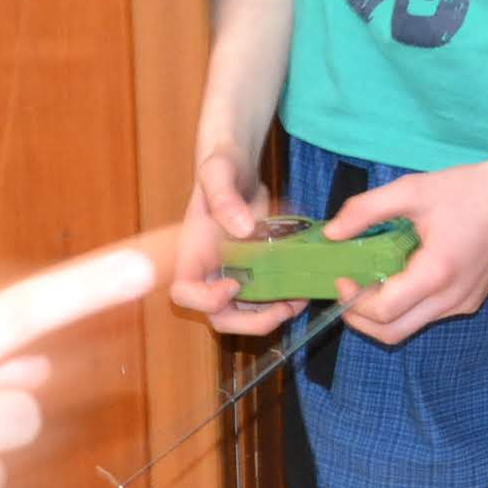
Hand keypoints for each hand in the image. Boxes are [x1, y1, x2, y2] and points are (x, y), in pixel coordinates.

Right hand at [166, 148, 305, 337]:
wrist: (240, 167)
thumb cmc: (221, 165)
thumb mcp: (218, 172)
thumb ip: (225, 198)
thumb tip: (242, 229)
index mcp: (192, 253)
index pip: (184, 293)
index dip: (205, 301)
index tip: (234, 286)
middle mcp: (209, 272)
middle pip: (219, 317)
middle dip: (250, 322)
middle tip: (281, 309)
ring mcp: (232, 275)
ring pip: (246, 315)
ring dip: (272, 316)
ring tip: (299, 300)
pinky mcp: (254, 273)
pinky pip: (265, 299)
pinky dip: (283, 300)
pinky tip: (302, 289)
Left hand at [329, 146, 487, 345]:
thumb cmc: (468, 189)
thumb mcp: (412, 190)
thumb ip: (366, 210)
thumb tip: (332, 234)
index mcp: (437, 274)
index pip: (383, 312)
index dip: (353, 302)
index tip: (341, 278)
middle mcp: (452, 299)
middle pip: (392, 333)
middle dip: (361, 320)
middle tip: (347, 292)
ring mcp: (463, 304)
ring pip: (410, 327)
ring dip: (383, 315)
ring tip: (370, 283)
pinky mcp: (470, 301)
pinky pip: (429, 316)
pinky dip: (406, 307)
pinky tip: (400, 277)